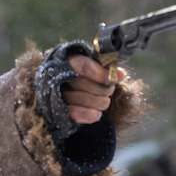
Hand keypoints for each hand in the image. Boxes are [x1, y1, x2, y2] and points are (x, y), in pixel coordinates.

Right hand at [34, 41, 121, 175]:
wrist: (59, 92)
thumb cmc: (80, 77)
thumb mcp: (91, 68)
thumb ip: (105, 69)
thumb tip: (121, 75)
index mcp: (64, 61)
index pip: (83, 66)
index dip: (100, 73)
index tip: (114, 79)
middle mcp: (55, 76)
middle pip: (85, 84)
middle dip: (103, 89)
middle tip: (109, 91)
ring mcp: (54, 95)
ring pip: (83, 99)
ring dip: (100, 103)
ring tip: (104, 102)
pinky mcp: (55, 111)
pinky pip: (75, 113)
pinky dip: (91, 115)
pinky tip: (97, 114)